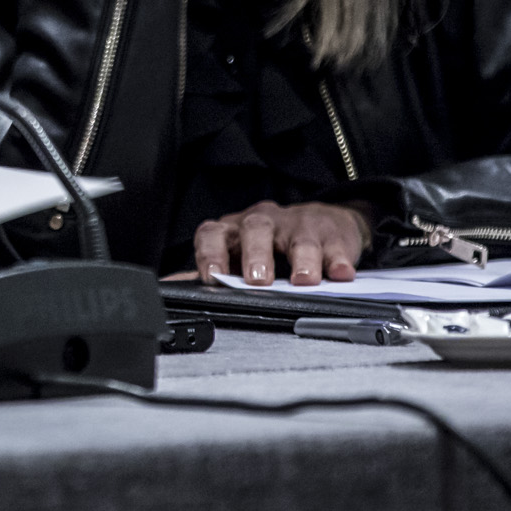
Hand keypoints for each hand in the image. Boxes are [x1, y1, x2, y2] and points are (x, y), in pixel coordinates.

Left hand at [186, 199, 369, 285]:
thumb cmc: (272, 245)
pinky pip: (335, 245)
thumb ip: (209, 272)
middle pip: (254, 229)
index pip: (214, 233)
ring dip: (301, 259)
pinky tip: (340, 274)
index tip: (212, 276)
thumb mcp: (237, 255)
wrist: (324, 224)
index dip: (211, 252)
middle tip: (258, 281)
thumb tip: (170, 288)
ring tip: (304, 281)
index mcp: (234, 230)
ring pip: (297, 236)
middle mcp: (264, 222)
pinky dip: (338, 260)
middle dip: (255, 254)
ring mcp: (298, 225)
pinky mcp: (331, 233)